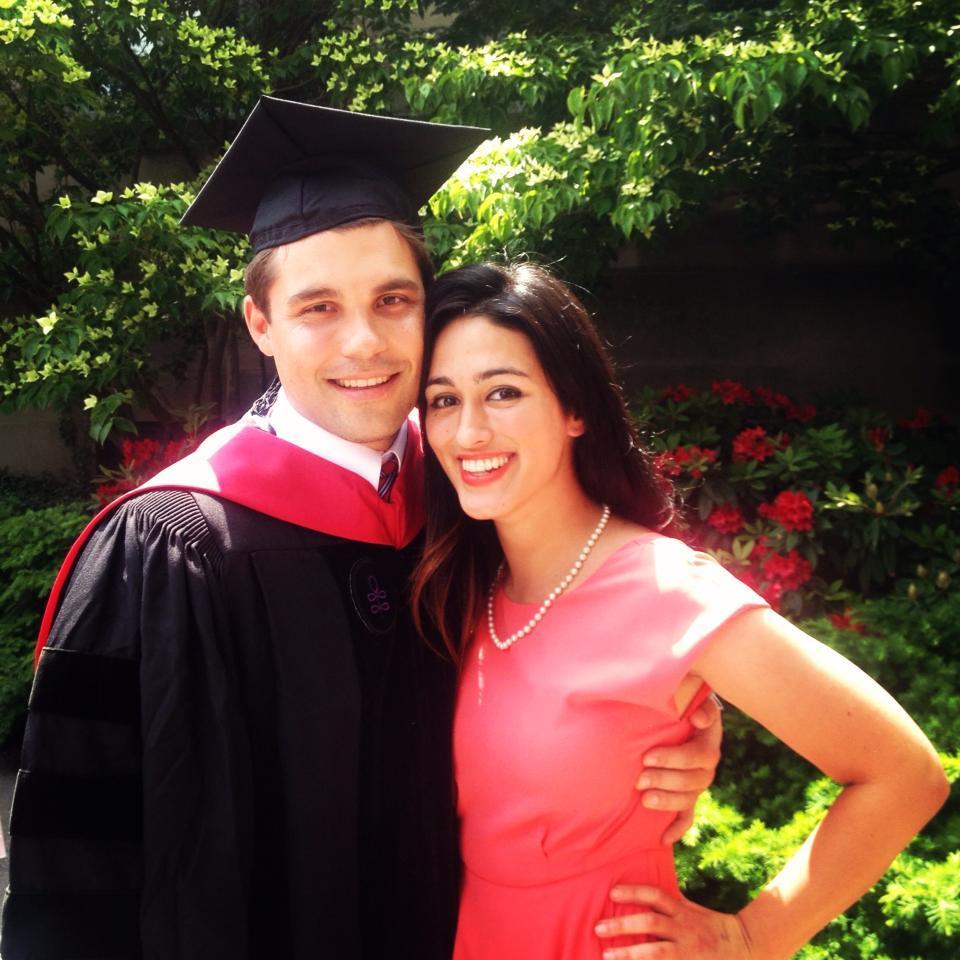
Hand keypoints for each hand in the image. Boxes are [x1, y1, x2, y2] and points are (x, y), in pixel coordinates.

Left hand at [594, 885, 752, 958]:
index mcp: (683, 911)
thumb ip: (671, 902)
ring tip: (607, 955)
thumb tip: (645, 891)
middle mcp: (683, 929)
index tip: (612, 893)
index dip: (634, 892)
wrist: (744, 947)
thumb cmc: (711, 926)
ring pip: (655, 952)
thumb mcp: (692, 909)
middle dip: (623, 925)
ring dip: (629, 954)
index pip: (656, 895)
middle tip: (598, 927)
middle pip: (650, 922)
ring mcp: (686, 951)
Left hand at [635, 695, 722, 843]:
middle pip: (695, 780)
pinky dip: (677, 828)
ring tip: (645, 800)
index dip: (674, 759)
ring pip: (690, 798)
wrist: (677, 702)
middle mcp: (708, 761)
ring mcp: (699, 778)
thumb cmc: (679, 693)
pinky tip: (663, 838)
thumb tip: (698, 719)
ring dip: (668, 801)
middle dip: (665, 781)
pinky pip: (689, 814)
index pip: (700, 755)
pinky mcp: (688, 792)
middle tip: (639, 779)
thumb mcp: (688, 687)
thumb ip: (695, 698)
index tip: (646, 756)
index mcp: (709, 737)